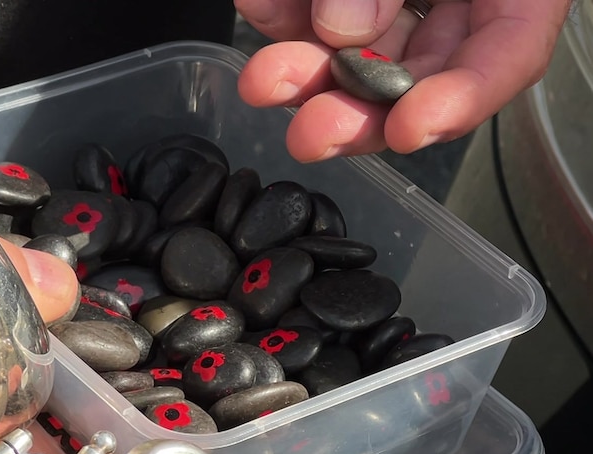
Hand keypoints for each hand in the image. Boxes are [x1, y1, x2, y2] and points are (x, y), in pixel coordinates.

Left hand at [235, 0, 572, 160]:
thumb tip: (343, 28)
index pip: (504, 61)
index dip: (459, 103)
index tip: (411, 128)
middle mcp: (453, 6)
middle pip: (412, 78)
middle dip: (356, 111)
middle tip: (311, 130)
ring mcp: (395, 3)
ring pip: (350, 56)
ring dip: (304, 73)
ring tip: (264, 78)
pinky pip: (306, 11)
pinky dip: (279, 14)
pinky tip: (259, 7)